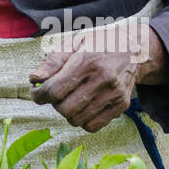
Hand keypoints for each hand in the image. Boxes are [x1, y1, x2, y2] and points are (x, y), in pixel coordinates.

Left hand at [28, 23, 168, 132]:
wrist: (134, 49)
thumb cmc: (98, 43)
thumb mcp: (73, 43)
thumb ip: (52, 61)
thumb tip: (35, 79)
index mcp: (87, 61)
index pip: (55, 90)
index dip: (39, 95)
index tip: (36, 92)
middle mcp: (103, 79)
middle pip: (65, 109)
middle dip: (54, 104)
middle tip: (55, 94)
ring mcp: (114, 95)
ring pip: (78, 120)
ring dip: (67, 112)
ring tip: (69, 98)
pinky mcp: (121, 106)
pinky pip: (93, 126)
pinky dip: (82, 120)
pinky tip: (82, 106)